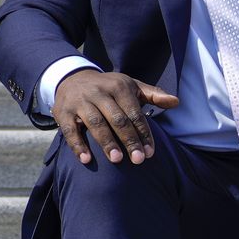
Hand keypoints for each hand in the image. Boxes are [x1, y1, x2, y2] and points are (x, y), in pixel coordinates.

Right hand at [52, 69, 179, 165]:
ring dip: (106, 142)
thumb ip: (153, 94)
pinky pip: (70, 130)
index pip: (134, 113)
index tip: (150, 153)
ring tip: (117, 159)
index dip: (143, 133)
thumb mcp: (130, 86)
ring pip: (95, 123)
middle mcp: (99, 92)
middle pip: (117, 119)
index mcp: (119, 86)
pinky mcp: (63, 112)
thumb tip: (176, 102)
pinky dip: (77, 145)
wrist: (72, 78)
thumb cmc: (108, 88)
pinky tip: (86, 160)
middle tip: (138, 160)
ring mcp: (80, 102)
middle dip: (129, 140)